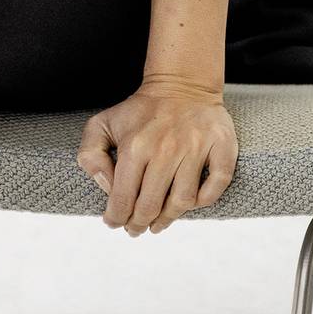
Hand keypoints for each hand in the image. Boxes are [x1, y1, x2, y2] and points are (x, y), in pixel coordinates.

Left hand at [75, 76, 237, 236]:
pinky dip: (205, 200)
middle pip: (151, 205)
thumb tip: (106, 187)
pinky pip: (216, 184)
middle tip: (136, 229)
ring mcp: (196, 147)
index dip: (116, 218)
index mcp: (134, 146)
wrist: (181, 83)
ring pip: (183, 201)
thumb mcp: (102, 124)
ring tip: (158, 224)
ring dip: (168, 219)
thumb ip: (90, 155)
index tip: (114, 223)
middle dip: (139, 224)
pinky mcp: (222, 145)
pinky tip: (191, 203)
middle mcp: (165, 149)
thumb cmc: (139, 111)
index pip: (122, 198)